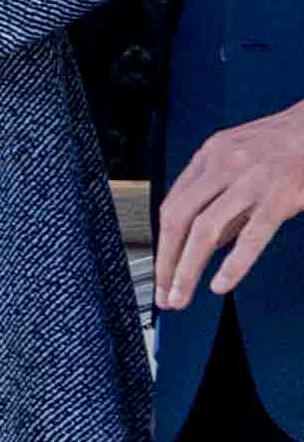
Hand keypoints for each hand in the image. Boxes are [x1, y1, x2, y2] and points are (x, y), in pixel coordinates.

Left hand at [156, 100, 303, 310]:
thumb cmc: (280, 144)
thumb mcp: (238, 158)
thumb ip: (218, 197)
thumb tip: (201, 241)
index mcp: (210, 155)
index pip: (172, 205)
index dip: (161, 243)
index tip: (160, 273)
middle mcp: (223, 165)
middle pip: (179, 218)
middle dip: (166, 261)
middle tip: (165, 294)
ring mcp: (249, 181)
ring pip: (205, 228)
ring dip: (187, 268)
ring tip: (182, 297)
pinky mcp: (279, 197)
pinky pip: (251, 235)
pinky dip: (233, 264)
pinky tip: (221, 284)